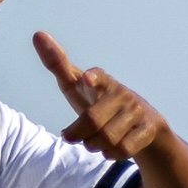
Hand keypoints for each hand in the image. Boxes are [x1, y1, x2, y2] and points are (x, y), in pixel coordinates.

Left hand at [32, 33, 166, 156]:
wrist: (144, 125)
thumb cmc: (100, 101)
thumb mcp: (78, 85)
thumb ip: (58, 64)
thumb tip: (37, 34)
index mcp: (103, 80)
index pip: (98, 76)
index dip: (93, 79)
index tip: (86, 79)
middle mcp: (122, 93)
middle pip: (93, 120)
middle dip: (78, 134)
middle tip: (71, 138)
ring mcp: (138, 111)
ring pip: (107, 138)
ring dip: (93, 145)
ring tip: (92, 143)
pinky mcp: (149, 128)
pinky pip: (124, 148)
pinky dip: (111, 154)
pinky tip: (109, 150)